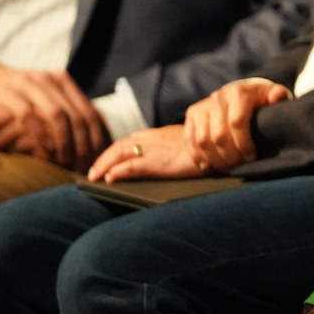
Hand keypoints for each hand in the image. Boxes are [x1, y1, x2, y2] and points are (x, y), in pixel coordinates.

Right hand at [0, 62, 107, 169]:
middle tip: (84, 167)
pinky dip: (39, 137)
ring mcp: (29, 83)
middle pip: (77, 114)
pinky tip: (44, 154)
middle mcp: (49, 79)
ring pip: (57, 114)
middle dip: (83, 144)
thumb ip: (68, 117)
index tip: (99, 160)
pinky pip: (29, 116)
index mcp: (63, 81)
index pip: (90, 112)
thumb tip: (99, 144)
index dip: (98, 138)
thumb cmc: (18, 102)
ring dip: (64, 141)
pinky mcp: (8, 92)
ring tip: (66, 163)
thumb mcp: (46, 104)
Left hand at [88, 124, 208, 182]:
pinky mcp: (158, 162)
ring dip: (104, 164)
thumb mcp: (188, 144)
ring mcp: (155, 149)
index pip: (131, 140)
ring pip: (120, 152)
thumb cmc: (209, 146)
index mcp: (161, 134)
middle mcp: (154, 138)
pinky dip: (118, 170)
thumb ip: (175, 147)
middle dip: (104, 157)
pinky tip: (109, 178)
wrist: (220, 143)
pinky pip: (132, 165)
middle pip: (121, 145)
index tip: (107, 160)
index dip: (116, 150)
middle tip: (93, 172)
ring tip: (94, 177)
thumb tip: (170, 156)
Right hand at [183, 78, 288, 171]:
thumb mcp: (272, 95)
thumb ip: (277, 96)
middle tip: (240, 167)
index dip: (243, 144)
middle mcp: (218, 97)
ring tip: (227, 168)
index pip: (237, 122)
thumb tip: (278, 96)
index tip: (251, 157)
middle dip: (230, 156)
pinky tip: (208, 166)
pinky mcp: (192, 114)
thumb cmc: (260, 101)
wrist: (238, 94)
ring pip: (203, 140)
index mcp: (239, 93)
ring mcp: (203, 106)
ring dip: (215, 159)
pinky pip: (190, 140)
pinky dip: (198, 156)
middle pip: (219, 135)